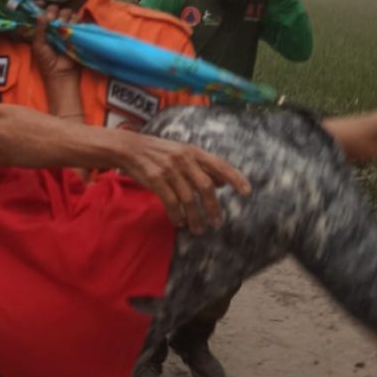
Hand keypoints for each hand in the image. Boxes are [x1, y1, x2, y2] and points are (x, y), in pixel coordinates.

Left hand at [31, 8, 79, 79]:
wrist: (61, 73)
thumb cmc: (46, 61)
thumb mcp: (38, 46)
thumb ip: (39, 30)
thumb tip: (41, 14)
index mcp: (43, 27)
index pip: (42, 10)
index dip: (41, 5)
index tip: (41, 3)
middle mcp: (54, 25)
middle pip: (55, 9)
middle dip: (54, 11)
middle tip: (52, 20)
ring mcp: (66, 28)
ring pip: (67, 12)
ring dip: (64, 16)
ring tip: (62, 26)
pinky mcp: (77, 32)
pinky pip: (77, 20)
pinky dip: (75, 21)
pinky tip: (71, 27)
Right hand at [113, 134, 250, 234]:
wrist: (130, 148)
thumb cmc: (159, 152)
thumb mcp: (182, 153)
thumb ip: (201, 166)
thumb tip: (221, 183)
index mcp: (193, 152)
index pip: (219, 165)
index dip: (235, 178)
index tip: (246, 192)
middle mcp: (184, 159)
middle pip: (206, 187)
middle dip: (213, 208)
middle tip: (217, 222)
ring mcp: (169, 170)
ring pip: (189, 199)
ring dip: (195, 217)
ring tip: (198, 229)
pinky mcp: (155, 180)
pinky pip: (171, 203)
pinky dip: (177, 215)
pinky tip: (180, 222)